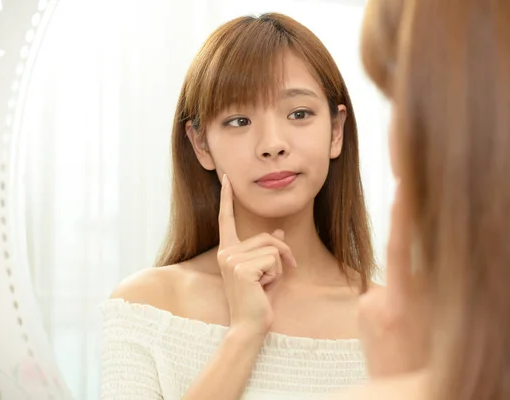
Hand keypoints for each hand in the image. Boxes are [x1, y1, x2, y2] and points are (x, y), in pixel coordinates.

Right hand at [217, 174, 296, 336]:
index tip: (226, 177)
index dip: (227, 198)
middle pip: (267, 237)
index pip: (226, 219)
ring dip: (280, 267)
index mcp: (227, 250)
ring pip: (273, 248)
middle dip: (283, 254)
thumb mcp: (267, 271)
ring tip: (266, 284)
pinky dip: (277, 274)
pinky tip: (263, 288)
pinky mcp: (241, 267)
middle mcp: (226, 252)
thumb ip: (269, 250)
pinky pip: (274, 260)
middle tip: (282, 274)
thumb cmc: (258, 300)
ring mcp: (231, 259)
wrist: (250, 325)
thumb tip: (279, 231)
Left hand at [358, 184, 430, 377]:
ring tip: (406, 331)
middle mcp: (386, 301)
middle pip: (402, 268)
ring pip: (391, 285)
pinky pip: (378, 297)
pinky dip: (387, 306)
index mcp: (410, 303)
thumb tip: (424, 265)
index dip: (402, 215)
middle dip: (415, 283)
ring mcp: (371, 308)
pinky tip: (394, 331)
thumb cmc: (426, 357)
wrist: (400, 388)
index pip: (402, 248)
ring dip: (399, 298)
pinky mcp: (363, 312)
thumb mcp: (438, 323)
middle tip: (418, 318)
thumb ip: (431, 291)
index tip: (402, 185)